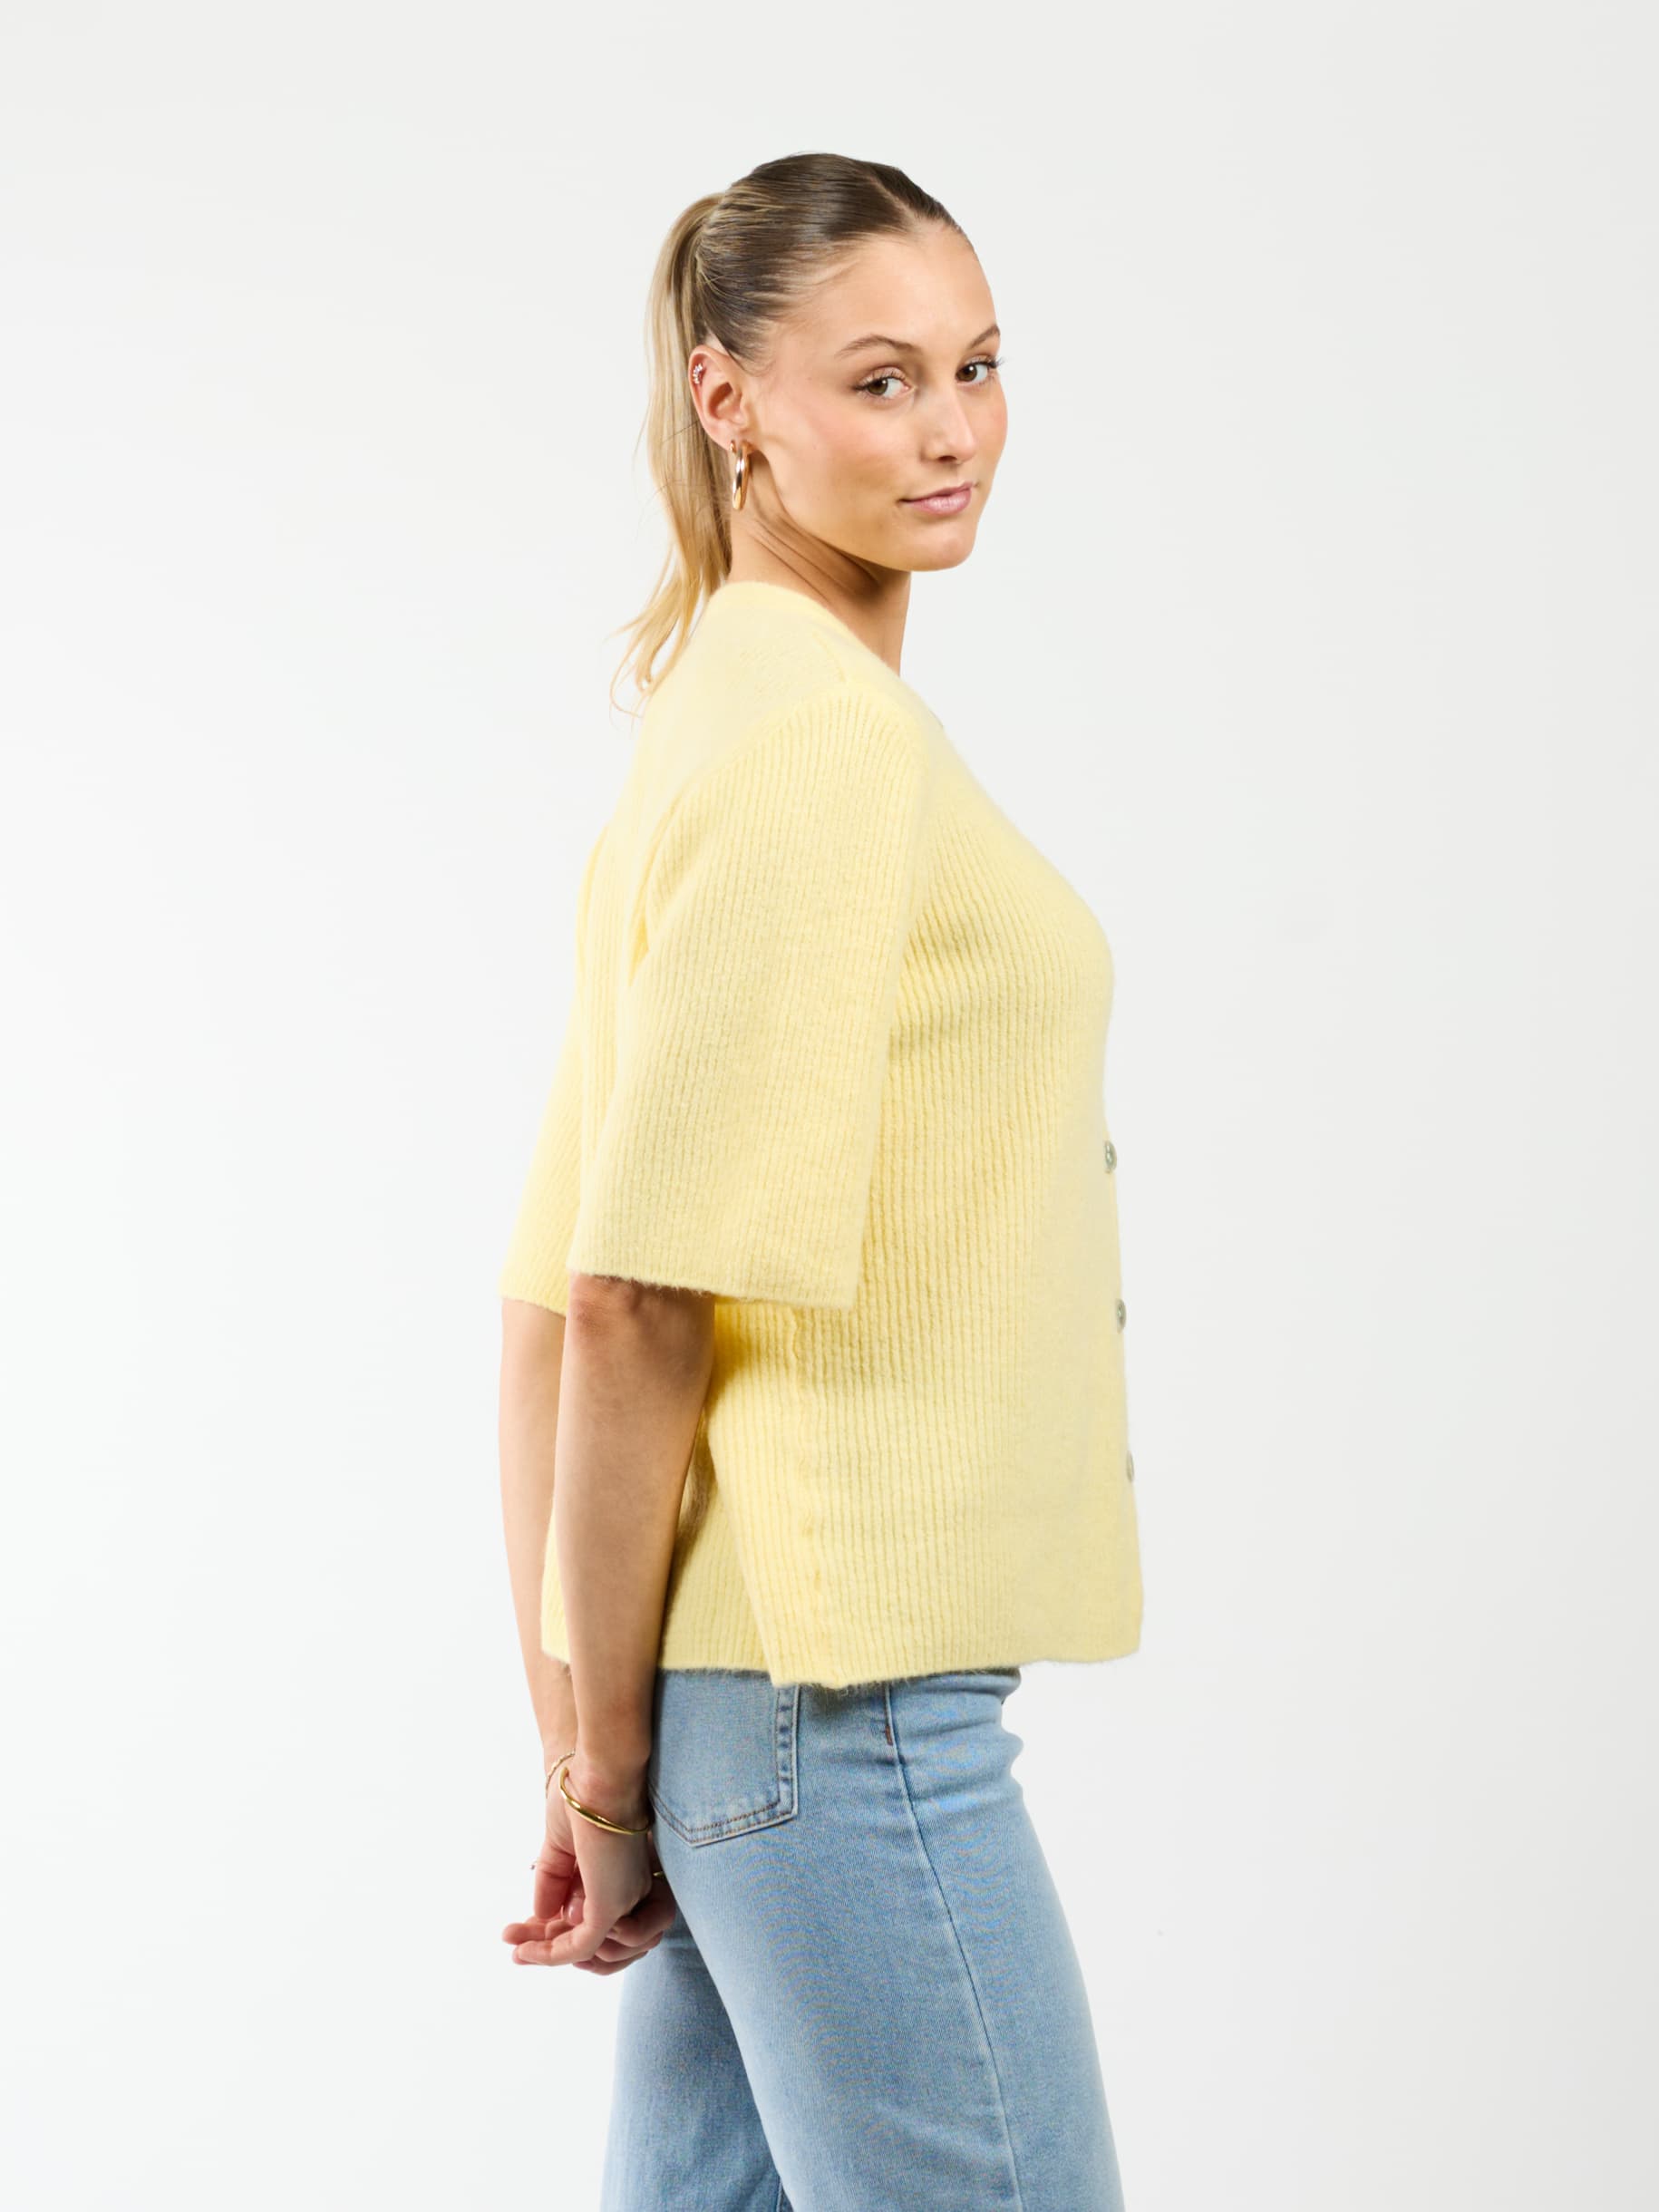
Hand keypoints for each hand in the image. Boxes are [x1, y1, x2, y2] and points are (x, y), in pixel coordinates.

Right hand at [501, 1754, 675, 1971]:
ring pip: (583, 1947)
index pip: (585, 1917)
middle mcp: (627, 1892)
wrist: (599, 1776)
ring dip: (545, 1950)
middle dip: (544, 1944)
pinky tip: (525, 1952)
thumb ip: (553, 1880)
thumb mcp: (560, 1845)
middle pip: (586, 1936)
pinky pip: (581, 1946)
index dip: (552, 1929)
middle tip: (511, 1947)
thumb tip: (543, 1915)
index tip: (519, 1931)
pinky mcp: (611, 1907)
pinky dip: (552, 1954)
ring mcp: (622, 1902)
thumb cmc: (582, 1798)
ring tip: (515, 1946)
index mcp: (618, 1876)